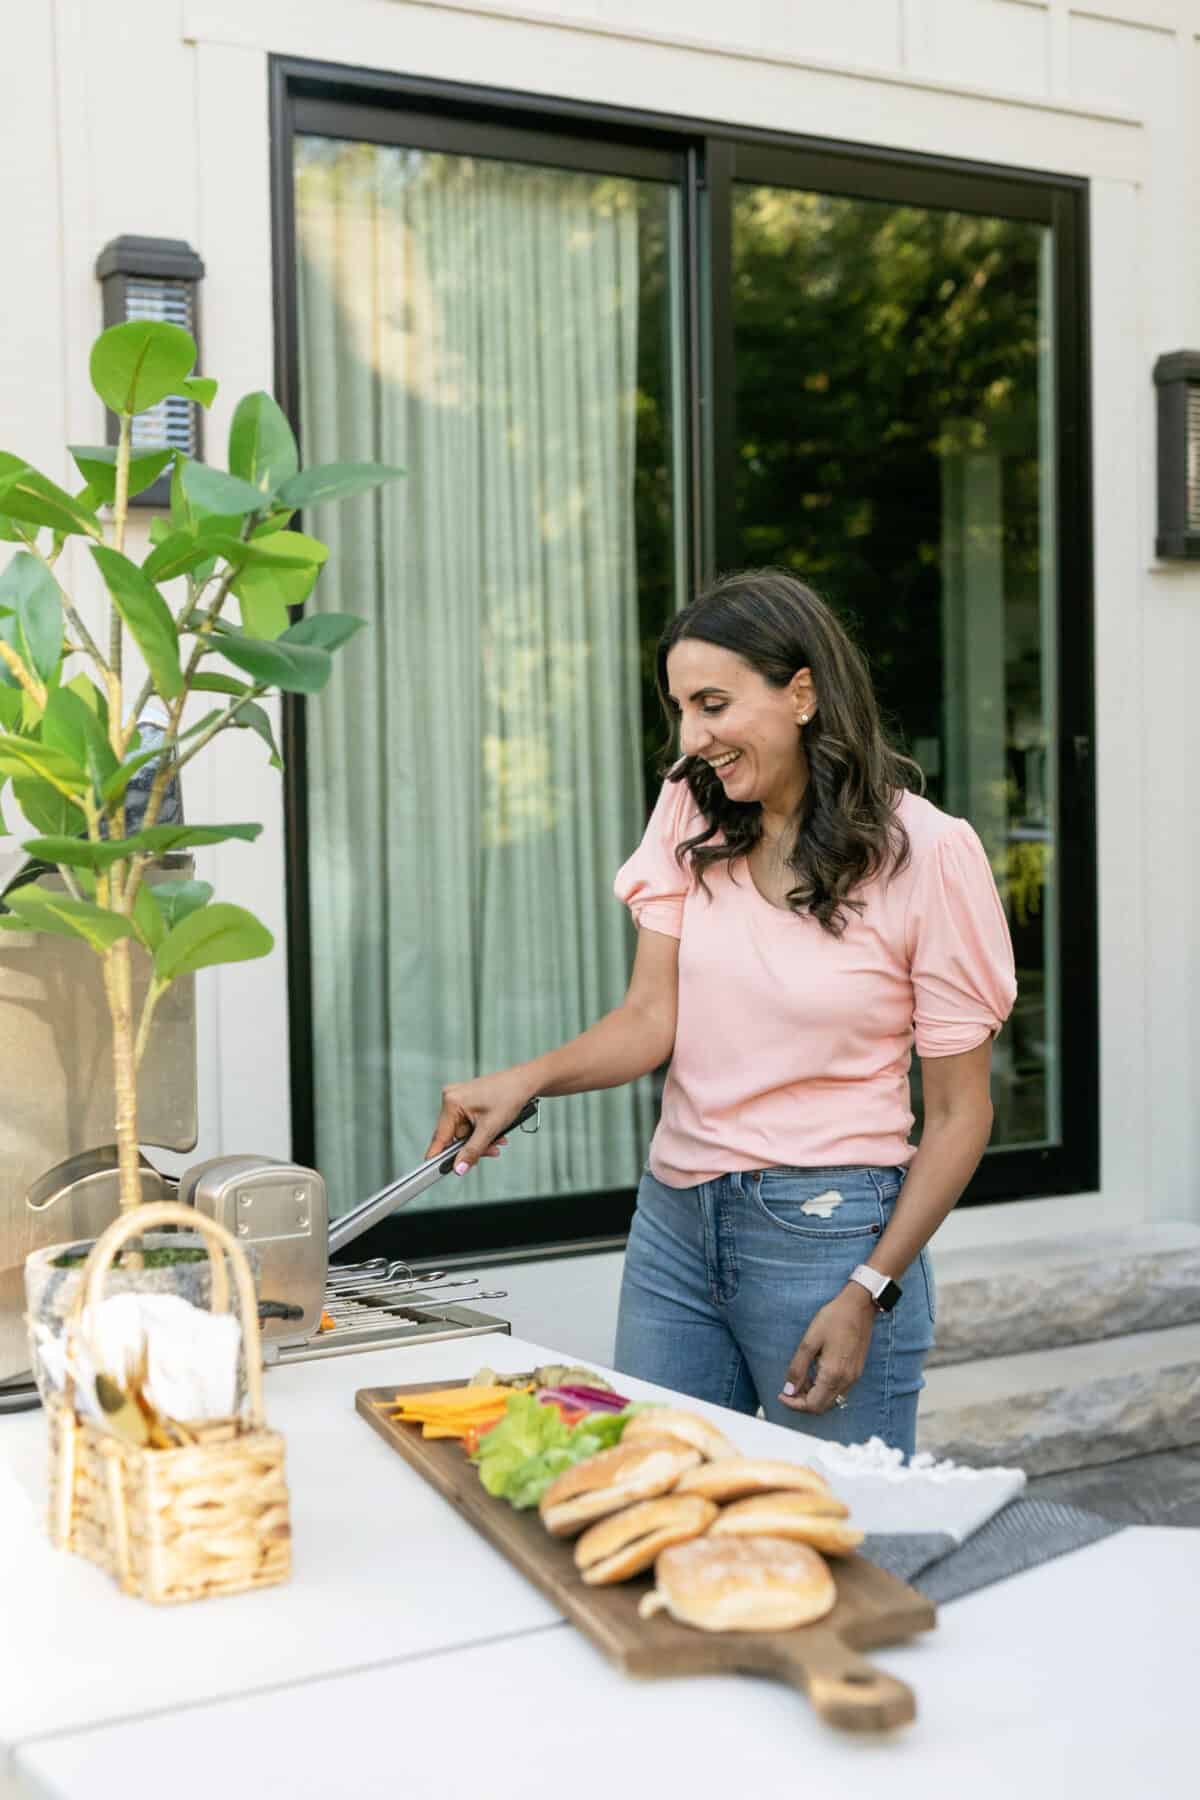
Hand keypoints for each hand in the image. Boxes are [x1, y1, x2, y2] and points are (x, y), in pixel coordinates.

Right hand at [425, 1068, 537, 1174]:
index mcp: (452, 1102)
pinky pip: (469, 1125)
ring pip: (465, 1133)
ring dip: (481, 1141)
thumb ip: (472, 1151)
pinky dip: (482, 1132)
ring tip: (498, 1140)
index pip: (441, 1136)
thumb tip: (459, 1168)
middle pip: (455, 1137)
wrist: (525, 1082)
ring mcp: (459, 1099)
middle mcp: (451, 1099)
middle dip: (474, 1147)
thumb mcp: (490, 1129)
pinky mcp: (467, 1102)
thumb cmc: (509, 1096)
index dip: (440, 1156)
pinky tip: (496, 1133)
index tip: (437, 1172)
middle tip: (490, 1151)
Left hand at [778, 1285, 875, 1414]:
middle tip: (789, 1389)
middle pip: (821, 1407)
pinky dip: (824, 1389)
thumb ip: (797, 1368)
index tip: (782, 1396)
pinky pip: (838, 1391)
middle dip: (802, 1402)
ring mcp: (853, 1378)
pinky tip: (815, 1373)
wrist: (859, 1306)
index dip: (794, 1404)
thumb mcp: (809, 1341)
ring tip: (801, 1378)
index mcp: (833, 1374)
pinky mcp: (856, 1372)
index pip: (812, 1405)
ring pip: (830, 1401)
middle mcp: (845, 1381)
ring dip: (813, 1396)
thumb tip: (789, 1390)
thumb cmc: (834, 1319)